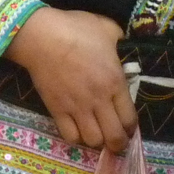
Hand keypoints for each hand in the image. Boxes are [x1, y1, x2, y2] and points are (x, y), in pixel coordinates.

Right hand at [4, 7, 136, 151]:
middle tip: (116, 140)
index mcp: (115, 82)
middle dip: (118, 143)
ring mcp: (77, 108)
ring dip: (97, 140)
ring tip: (97, 133)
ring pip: (92, 141)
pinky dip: (76, 138)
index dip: (131, 128)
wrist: (42, 37)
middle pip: (114, 138)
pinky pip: (70, 136)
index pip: (130, 119)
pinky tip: (78, 129)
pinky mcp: (57, 110)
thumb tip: (125, 46)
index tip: (129, 128)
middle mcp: (99, 100)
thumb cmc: (77, 29)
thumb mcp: (109, 29)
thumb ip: (121, 42)